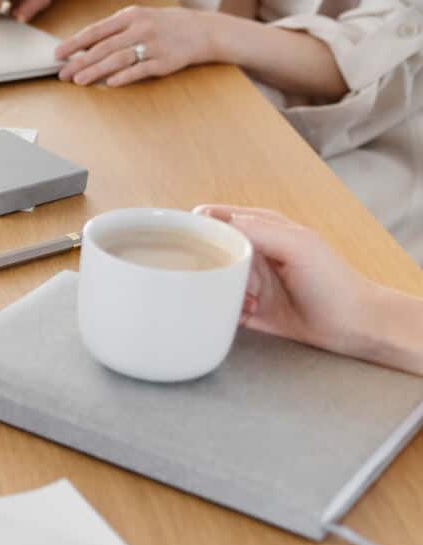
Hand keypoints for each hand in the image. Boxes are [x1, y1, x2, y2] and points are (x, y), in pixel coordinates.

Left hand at [57, 6, 215, 86]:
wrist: (203, 30)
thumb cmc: (164, 25)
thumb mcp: (140, 17)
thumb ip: (114, 29)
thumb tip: (84, 45)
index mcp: (131, 15)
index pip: (96, 30)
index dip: (74, 43)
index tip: (57, 53)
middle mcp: (141, 28)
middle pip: (103, 47)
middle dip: (79, 61)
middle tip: (62, 73)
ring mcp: (153, 45)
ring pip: (118, 59)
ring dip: (96, 71)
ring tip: (78, 80)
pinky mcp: (165, 61)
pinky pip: (140, 70)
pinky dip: (124, 77)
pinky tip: (109, 83)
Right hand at [193, 206, 368, 352]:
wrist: (355, 326)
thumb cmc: (333, 281)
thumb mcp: (298, 245)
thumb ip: (257, 228)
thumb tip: (211, 221)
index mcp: (258, 227)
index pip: (211, 218)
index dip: (196, 227)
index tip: (190, 244)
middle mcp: (248, 251)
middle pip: (204, 251)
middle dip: (205, 266)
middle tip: (221, 279)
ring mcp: (247, 281)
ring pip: (208, 280)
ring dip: (216, 291)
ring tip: (246, 299)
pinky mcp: (246, 308)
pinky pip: (218, 307)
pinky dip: (223, 311)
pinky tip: (247, 315)